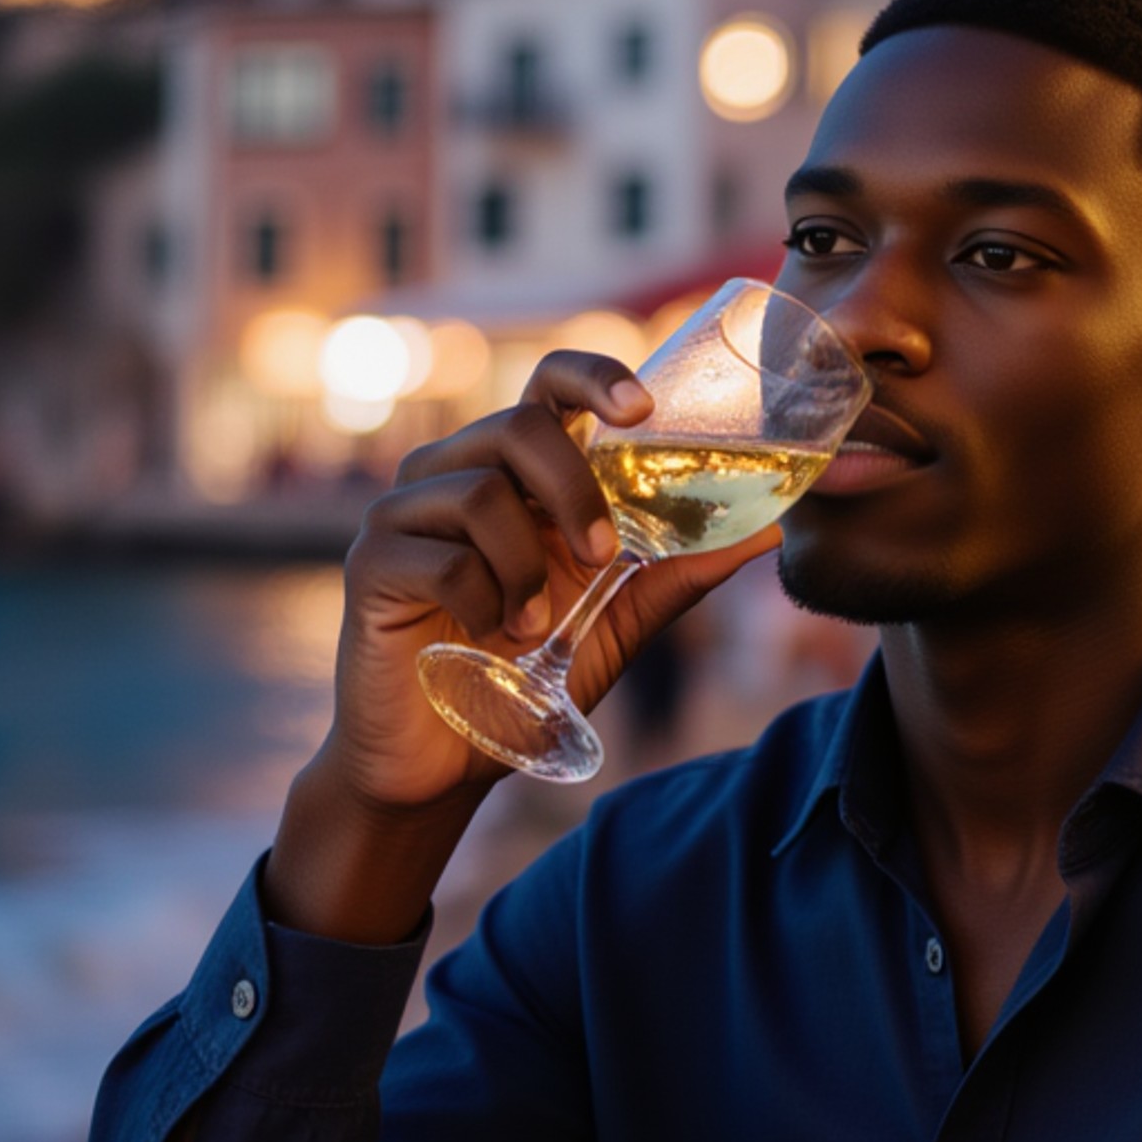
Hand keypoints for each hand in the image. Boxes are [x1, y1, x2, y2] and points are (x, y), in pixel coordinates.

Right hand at [322, 350, 779, 811]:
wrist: (443, 765)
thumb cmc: (524, 680)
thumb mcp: (618, 624)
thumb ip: (677, 575)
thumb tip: (769, 532)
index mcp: (517, 475)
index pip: (549, 386)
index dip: (593, 376)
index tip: (640, 410)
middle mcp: (455, 475)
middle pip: (518, 426)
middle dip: (573, 489)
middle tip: (600, 555)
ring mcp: (406, 515)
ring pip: (479, 491)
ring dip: (525, 565)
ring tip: (533, 628)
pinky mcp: (372, 565)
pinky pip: (440, 558)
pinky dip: (482, 602)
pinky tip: (489, 640)